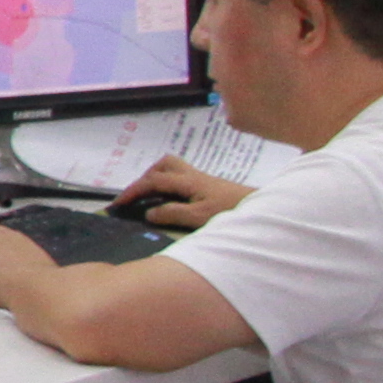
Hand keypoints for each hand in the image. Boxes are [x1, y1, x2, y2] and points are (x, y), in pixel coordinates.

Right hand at [116, 157, 250, 229]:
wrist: (264, 208)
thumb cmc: (232, 212)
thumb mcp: (199, 217)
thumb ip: (172, 214)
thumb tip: (149, 211)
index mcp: (188, 181)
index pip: (153, 181)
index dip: (133, 191)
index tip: (118, 204)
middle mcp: (194, 175)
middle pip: (164, 165)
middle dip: (146, 177)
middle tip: (138, 196)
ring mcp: (204, 179)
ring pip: (175, 168)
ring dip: (159, 178)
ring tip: (153, 197)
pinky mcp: (212, 187)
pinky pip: (184, 178)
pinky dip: (173, 185)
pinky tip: (176, 201)